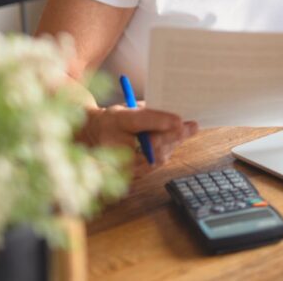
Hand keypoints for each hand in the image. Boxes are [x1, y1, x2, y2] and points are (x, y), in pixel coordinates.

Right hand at [81, 103, 197, 175]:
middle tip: (192, 127)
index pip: (139, 121)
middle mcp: (116, 144)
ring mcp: (120, 163)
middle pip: (151, 143)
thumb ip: (148, 112)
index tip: (179, 120)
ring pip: (156, 157)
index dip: (160, 121)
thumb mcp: (126, 108)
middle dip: (175, 135)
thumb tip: (176, 115)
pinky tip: (173, 143)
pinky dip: (165, 153)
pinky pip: (153, 165)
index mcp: (115, 122)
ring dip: (174, 144)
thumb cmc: (113, 120)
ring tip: (187, 131)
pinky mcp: (127, 175)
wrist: (90, 139)